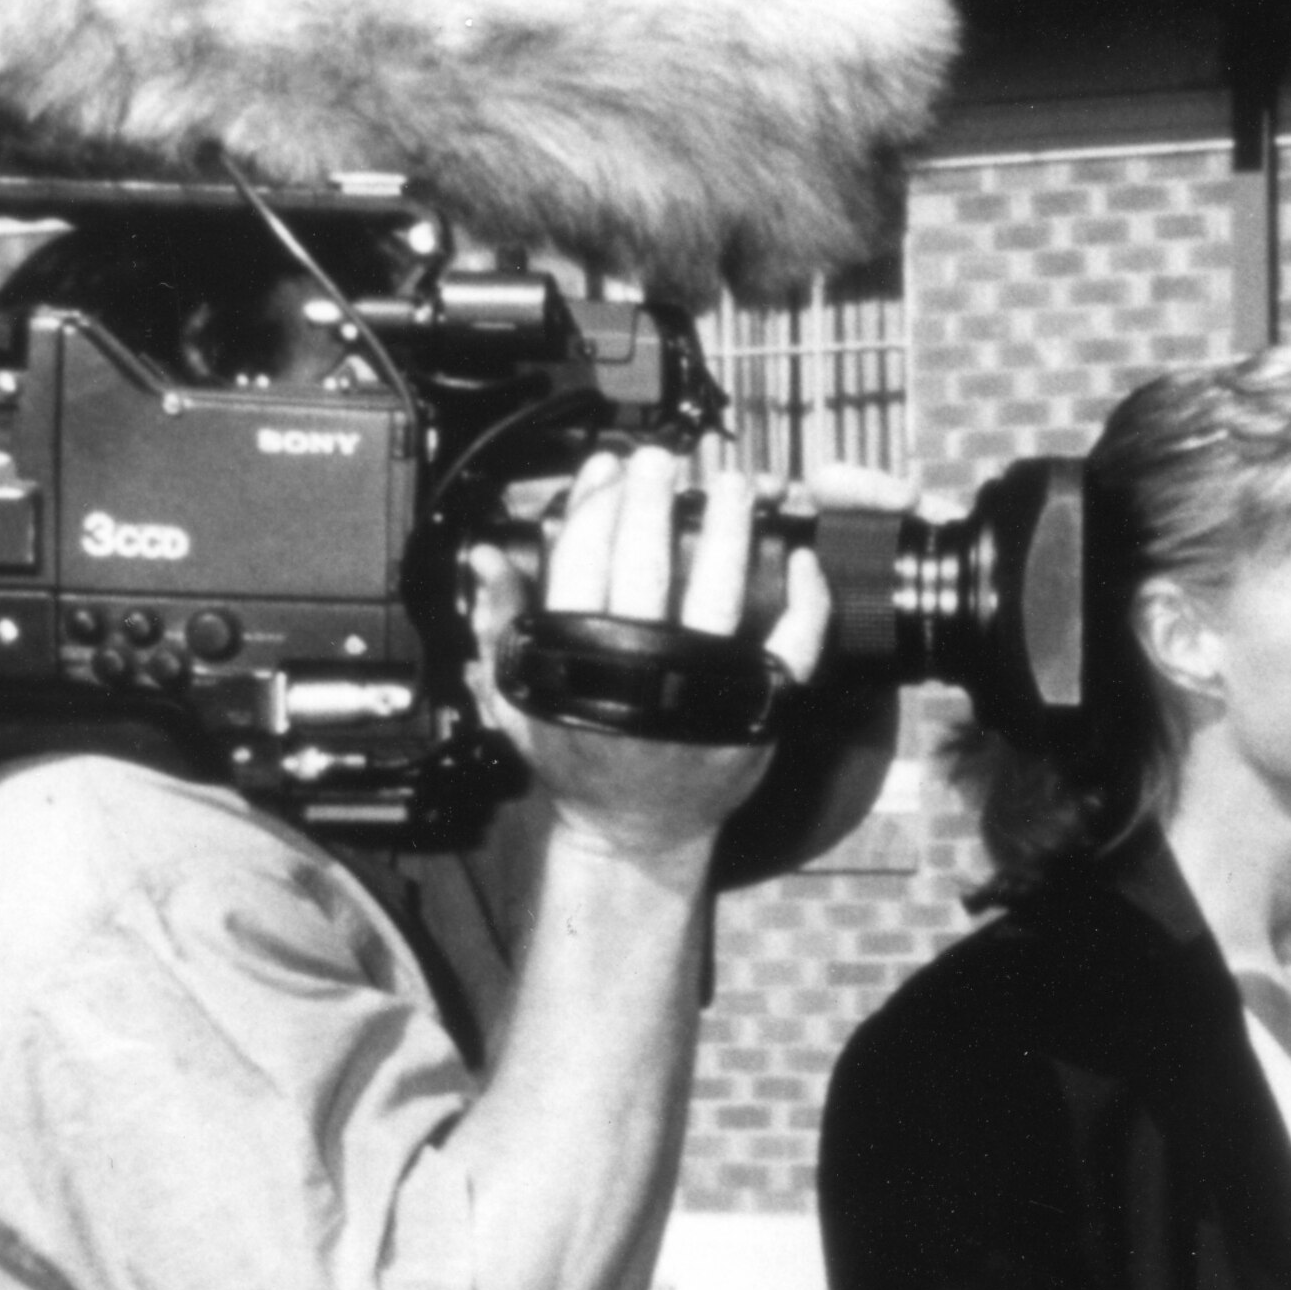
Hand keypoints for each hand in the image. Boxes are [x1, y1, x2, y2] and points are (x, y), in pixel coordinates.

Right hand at [464, 442, 821, 868]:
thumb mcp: (521, 699)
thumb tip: (486, 558)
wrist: (635, 828)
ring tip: (730, 485)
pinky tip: (796, 560)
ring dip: (727, 528)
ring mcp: (706, 688)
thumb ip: (501, 626)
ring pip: (720, 591)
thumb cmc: (578, 758)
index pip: (583, 562)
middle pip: (647, 564)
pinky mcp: (758, 708)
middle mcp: (643, 671)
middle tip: (662, 461)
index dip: (595, 505)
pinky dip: (804, 602)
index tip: (607, 468)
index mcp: (580, 662)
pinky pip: (792, 646)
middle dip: (653, 501)